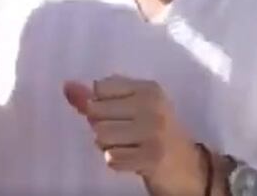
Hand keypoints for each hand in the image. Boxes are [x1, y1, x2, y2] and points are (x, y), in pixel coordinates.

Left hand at [64, 77, 205, 195]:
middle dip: (102, 126)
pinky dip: (116, 161)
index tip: (119, 114)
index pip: (100, 88)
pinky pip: (112, 158)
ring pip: (101, 135)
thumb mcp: (132, 108)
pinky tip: (132, 159)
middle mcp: (152, 105)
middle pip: (96, 111)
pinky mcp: (152, 157)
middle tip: (125, 134)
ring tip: (127, 146)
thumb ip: (99, 96)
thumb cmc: (154, 134)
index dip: (100, 104)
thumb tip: (67, 87)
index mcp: (147, 88)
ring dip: (108, 146)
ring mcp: (153, 131)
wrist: (190, 169)